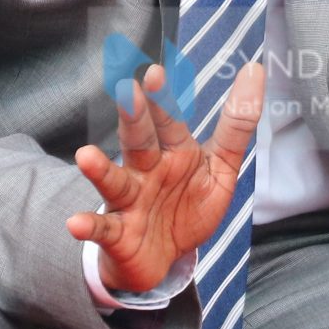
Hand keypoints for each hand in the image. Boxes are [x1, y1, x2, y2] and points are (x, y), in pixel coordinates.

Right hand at [68, 61, 263, 294]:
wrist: (163, 259)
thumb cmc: (188, 205)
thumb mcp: (220, 165)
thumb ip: (236, 124)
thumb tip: (254, 69)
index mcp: (173, 151)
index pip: (169, 120)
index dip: (164, 99)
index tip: (157, 72)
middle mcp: (147, 169)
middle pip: (140, 140)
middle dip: (135, 117)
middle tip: (129, 92)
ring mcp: (129, 200)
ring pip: (114, 180)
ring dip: (100, 169)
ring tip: (85, 154)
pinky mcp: (117, 233)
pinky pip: (102, 228)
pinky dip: (88, 226)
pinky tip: (74, 223)